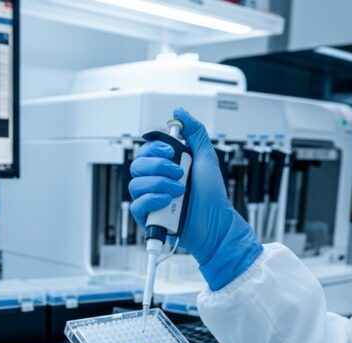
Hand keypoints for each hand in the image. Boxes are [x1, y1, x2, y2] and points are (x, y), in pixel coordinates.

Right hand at [129, 107, 262, 290]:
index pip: (146, 150)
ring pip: (136, 183)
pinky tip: (167, 201)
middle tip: (179, 173)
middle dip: (159, 166)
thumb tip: (179, 112)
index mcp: (165, 166)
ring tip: (179, 190)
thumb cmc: (211, 194)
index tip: (170, 151)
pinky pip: (137, 204)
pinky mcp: (147, 216)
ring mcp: (150, 198)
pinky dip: (152, 199)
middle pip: (137, 165)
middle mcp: (155, 180)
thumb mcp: (206, 156)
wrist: (215, 222)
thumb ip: (194, 131)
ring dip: (159, 184)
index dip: (155, 148)